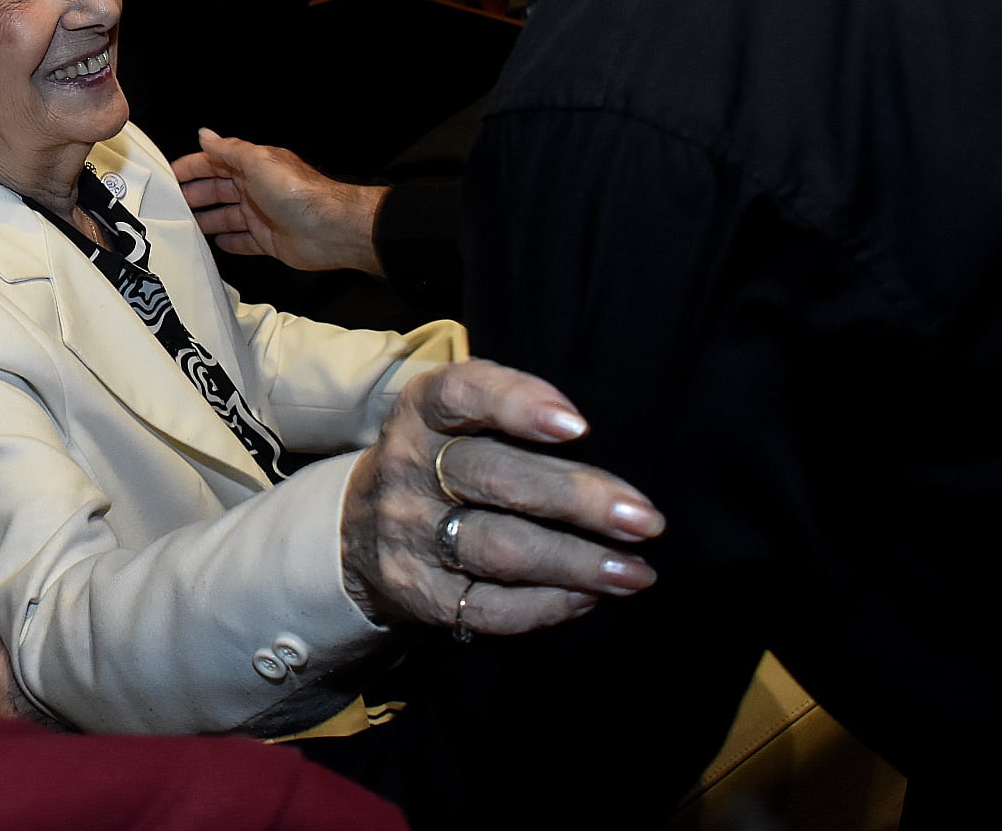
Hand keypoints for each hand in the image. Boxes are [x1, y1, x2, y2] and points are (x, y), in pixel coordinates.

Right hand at [172, 128, 385, 273]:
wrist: (329, 228)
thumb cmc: (295, 191)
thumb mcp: (257, 162)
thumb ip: (228, 149)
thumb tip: (204, 133)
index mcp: (251, 165)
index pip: (214, 162)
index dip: (190, 167)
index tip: (167, 176)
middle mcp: (254, 188)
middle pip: (216, 190)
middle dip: (193, 195)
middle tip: (167, 205)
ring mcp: (261, 215)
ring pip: (225, 216)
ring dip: (205, 219)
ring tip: (181, 226)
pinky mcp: (267, 240)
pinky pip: (243, 241)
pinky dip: (229, 241)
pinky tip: (214, 243)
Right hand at [339, 360, 663, 636]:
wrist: (357, 533)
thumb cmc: (439, 464)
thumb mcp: (454, 422)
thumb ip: (512, 416)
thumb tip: (608, 448)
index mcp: (419, 414)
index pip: (459, 394)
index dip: (517, 403)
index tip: (579, 426)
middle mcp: (405, 470)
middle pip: (493, 478)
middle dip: (577, 498)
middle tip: (644, 518)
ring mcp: (407, 536)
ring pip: (497, 548)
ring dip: (576, 562)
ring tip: (635, 570)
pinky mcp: (418, 595)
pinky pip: (489, 607)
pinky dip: (548, 604)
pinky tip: (590, 596)